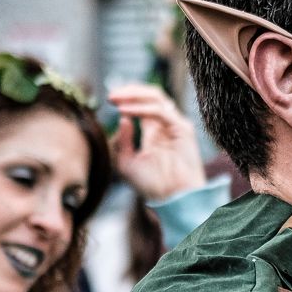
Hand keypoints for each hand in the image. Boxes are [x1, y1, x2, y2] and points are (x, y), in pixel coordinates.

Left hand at [108, 83, 207, 203]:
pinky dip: (141, 109)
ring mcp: (175, 126)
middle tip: (111, 96)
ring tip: (116, 99)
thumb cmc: (151, 186)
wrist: (172, 199)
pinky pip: (160, 111)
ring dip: (134, 95)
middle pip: (150, 96)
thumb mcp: (126, 162)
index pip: (142, 104)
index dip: (126, 98)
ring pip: (156, 97)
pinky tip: (126, 112)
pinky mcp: (182, 129)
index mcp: (154, 132)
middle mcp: (166, 125)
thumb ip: (123, 140)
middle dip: (130, 92)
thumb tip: (123, 118)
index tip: (109, 100)